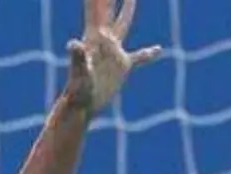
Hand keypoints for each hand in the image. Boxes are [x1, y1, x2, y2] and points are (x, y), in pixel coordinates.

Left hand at [64, 0, 162, 118]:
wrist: (82, 107)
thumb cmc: (78, 91)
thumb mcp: (79, 73)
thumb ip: (78, 57)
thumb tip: (72, 44)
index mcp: (94, 37)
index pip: (97, 9)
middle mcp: (104, 40)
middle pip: (108, 10)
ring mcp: (113, 53)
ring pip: (122, 26)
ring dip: (127, 11)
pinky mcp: (121, 67)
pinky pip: (138, 57)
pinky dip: (148, 54)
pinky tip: (158, 50)